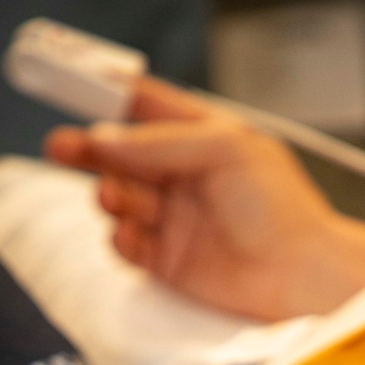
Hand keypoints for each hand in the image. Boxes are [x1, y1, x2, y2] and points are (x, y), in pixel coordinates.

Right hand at [45, 76, 364, 319]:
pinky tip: (129, 234)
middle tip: (62, 147)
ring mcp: (178, 221)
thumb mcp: (224, 150)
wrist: (302, 276)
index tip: (76, 88)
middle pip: (122, 155)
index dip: (110, 98)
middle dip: (91, 149)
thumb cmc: (281, 209)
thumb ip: (161, 143)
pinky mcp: (171, 264)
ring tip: (114, 195)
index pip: (148, 108)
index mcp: (205, 139)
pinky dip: (122, 238)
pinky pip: (129, 244)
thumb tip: (105, 139)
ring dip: (111, 194)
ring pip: (122, 199)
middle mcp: (187, 178)